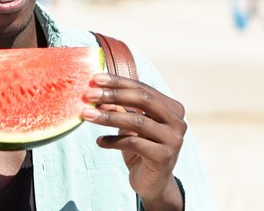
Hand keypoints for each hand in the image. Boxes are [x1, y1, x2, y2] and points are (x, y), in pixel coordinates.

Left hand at [82, 73, 185, 210]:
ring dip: (108, 116)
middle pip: (143, 99)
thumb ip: (118, 107)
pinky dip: (113, 141)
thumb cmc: (140, 148)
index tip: (95, 79)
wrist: (153, 184)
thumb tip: (96, 90)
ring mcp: (173, 139)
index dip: (118, 82)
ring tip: (86, 115)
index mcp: (171, 108)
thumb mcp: (129, 125)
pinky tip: (99, 142)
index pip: (143, 88)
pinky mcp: (164, 157)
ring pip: (136, 121)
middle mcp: (177, 121)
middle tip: (89, 94)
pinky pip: (133, 143)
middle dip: (113, 94)